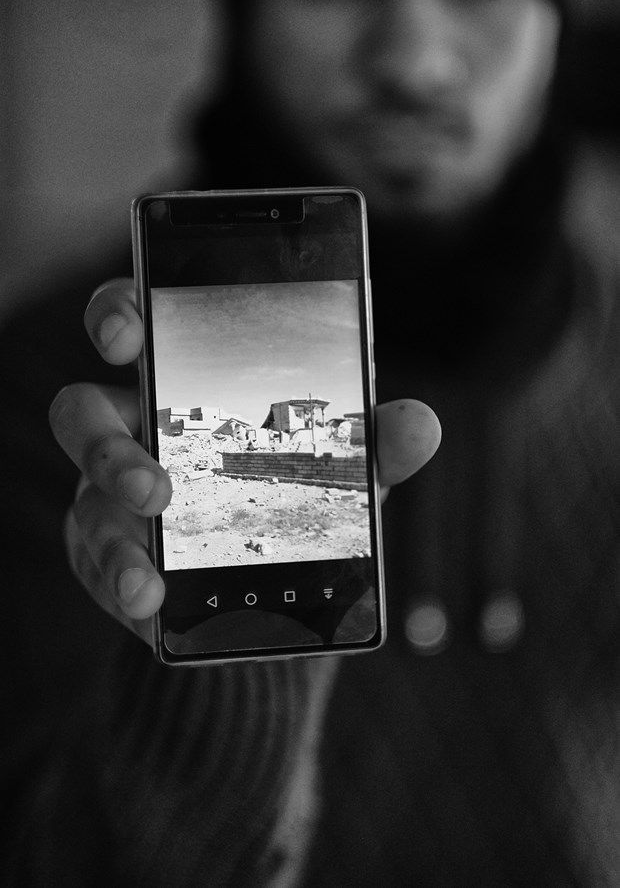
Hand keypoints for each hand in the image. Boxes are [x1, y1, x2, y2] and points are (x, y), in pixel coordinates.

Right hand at [49, 278, 440, 645]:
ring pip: (85, 498)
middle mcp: (133, 432)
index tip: (124, 331)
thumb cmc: (290, 497)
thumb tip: (422, 424)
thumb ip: (375, 445)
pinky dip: (124, 581)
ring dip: (119, 538)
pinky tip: (149, 601)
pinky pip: (98, 564)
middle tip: (157, 485)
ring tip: (152, 574)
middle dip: (106, 444)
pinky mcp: (105, 555)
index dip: (117, 316)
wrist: (264, 581)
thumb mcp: (338, 472)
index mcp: (180, 387)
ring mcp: (108, 496)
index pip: (134, 328)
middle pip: (81, 412)